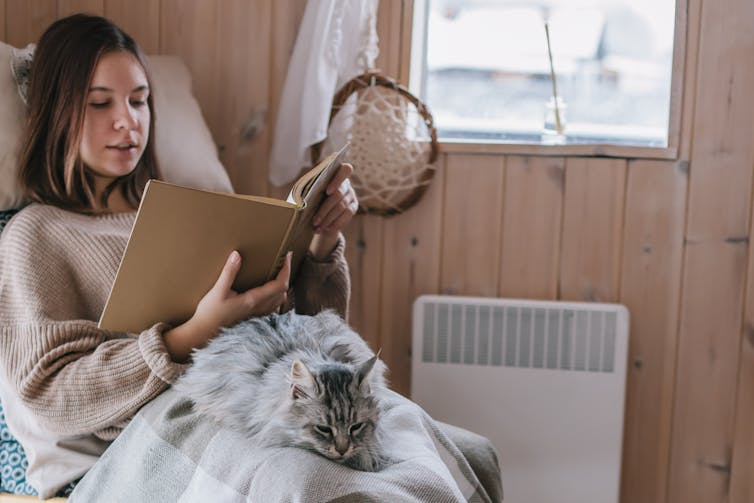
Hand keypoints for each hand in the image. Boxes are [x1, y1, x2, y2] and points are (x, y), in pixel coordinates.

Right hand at [163, 251, 290, 361]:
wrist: (203, 334)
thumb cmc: (209, 314)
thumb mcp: (217, 291)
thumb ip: (228, 272)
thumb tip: (237, 255)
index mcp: (253, 300)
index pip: (279, 284)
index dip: (287, 269)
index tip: (288, 256)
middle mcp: (259, 308)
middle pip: (283, 291)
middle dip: (287, 275)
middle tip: (285, 261)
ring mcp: (257, 315)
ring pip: (279, 300)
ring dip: (282, 286)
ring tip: (278, 273)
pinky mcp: (252, 319)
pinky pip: (272, 307)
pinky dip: (276, 297)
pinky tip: (268, 292)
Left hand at [309, 163, 358, 259]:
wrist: (321, 211)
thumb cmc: (311, 197)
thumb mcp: (308, 192)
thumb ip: (307, 190)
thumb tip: (299, 200)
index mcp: (336, 173)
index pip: (345, 170)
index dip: (338, 180)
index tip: (327, 191)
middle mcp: (346, 183)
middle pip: (338, 195)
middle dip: (325, 210)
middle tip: (314, 221)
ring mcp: (351, 195)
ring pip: (342, 207)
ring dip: (328, 219)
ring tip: (317, 227)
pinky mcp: (353, 207)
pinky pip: (347, 216)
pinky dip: (335, 223)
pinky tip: (326, 229)